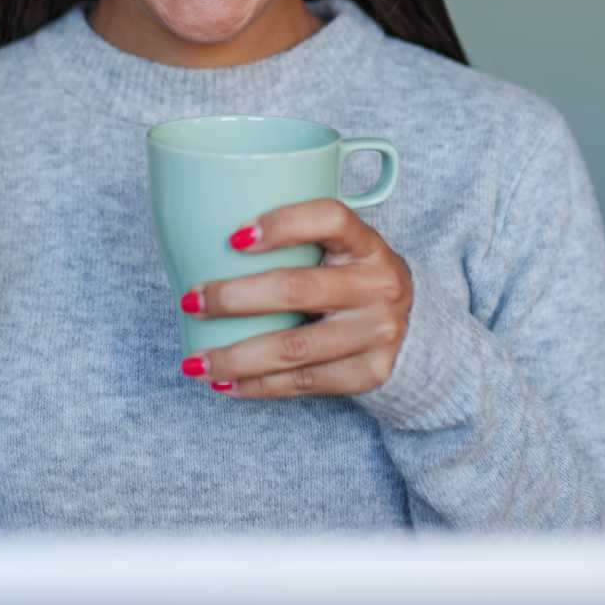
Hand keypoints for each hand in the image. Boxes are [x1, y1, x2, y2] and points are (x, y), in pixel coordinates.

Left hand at [180, 199, 411, 397]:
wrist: (414, 331)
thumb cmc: (352, 282)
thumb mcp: (341, 252)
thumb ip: (297, 244)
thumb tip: (204, 245)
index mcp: (367, 244)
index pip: (330, 219)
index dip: (283, 223)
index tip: (234, 238)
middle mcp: (379, 285)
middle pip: (297, 289)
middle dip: (233, 298)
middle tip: (190, 301)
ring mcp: (377, 332)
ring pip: (294, 348)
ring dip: (236, 357)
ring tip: (195, 362)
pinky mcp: (369, 372)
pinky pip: (304, 382)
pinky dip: (258, 386)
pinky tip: (227, 384)